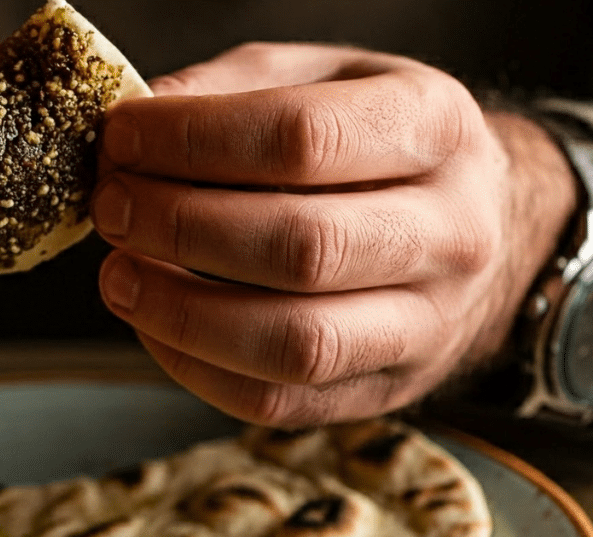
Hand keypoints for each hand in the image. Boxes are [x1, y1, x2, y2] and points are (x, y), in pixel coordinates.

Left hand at [93, 43, 576, 426]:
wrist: (479, 225)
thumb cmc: (378, 144)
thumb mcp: (326, 79)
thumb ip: (234, 89)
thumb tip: (137, 126)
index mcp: (435, 127)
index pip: (303, 139)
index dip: (194, 141)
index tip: (122, 140)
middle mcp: (450, 233)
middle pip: (301, 248)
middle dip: (180, 228)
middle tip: (112, 208)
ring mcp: (429, 325)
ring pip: (295, 344)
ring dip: (182, 314)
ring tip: (119, 277)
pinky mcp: (389, 391)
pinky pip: (281, 402)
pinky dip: (197, 370)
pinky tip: (155, 326)